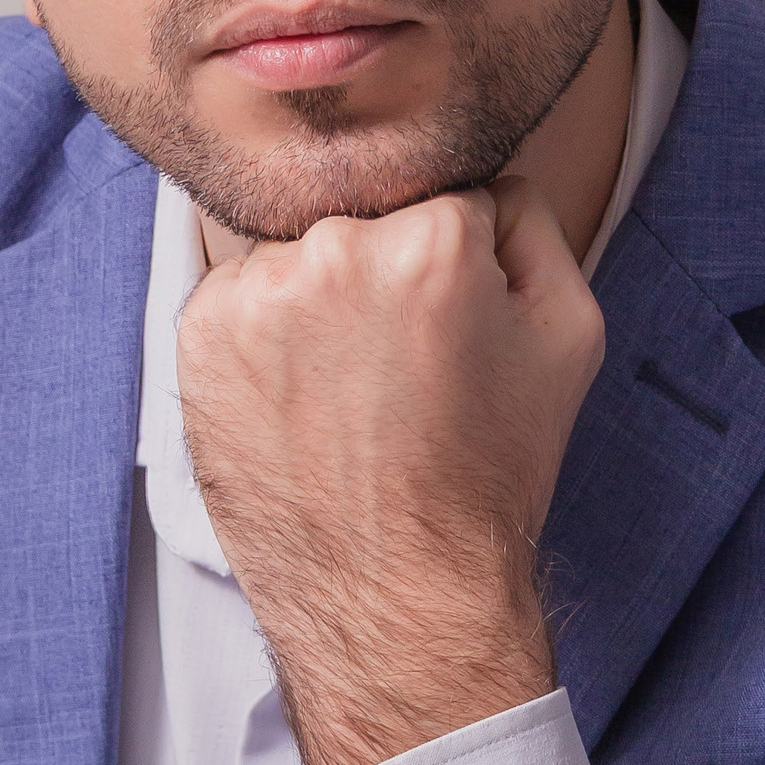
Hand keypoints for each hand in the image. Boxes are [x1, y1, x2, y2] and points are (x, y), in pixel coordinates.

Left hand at [175, 178, 605, 764]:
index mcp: (432, 237)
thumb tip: (484, 171)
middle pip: (370, 215)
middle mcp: (333, 249)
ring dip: (322, 295)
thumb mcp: (568, 332)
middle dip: (387, 271)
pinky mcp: (197, 333)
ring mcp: (254, 292)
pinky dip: (269, 331)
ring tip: (350, 390)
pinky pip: (244, 292)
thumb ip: (532, 218)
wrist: (396, 593)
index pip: (448, 193)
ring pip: (301, 249)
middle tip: (404, 367)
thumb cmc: (489, 470)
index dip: (461, 260)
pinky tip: (302, 399)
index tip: (455, 327)